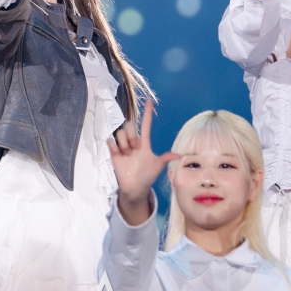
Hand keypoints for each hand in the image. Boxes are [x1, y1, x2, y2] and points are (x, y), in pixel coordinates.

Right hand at [108, 101, 179, 224]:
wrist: (135, 188)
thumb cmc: (147, 176)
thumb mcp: (157, 166)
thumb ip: (165, 158)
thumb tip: (179, 155)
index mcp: (144, 144)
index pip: (146, 125)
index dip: (147, 114)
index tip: (149, 102)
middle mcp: (133, 143)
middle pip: (130, 127)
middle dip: (132, 136)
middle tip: (134, 149)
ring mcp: (123, 147)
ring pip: (121, 133)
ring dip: (124, 143)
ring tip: (127, 155)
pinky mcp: (114, 152)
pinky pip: (111, 141)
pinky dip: (113, 145)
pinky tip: (118, 152)